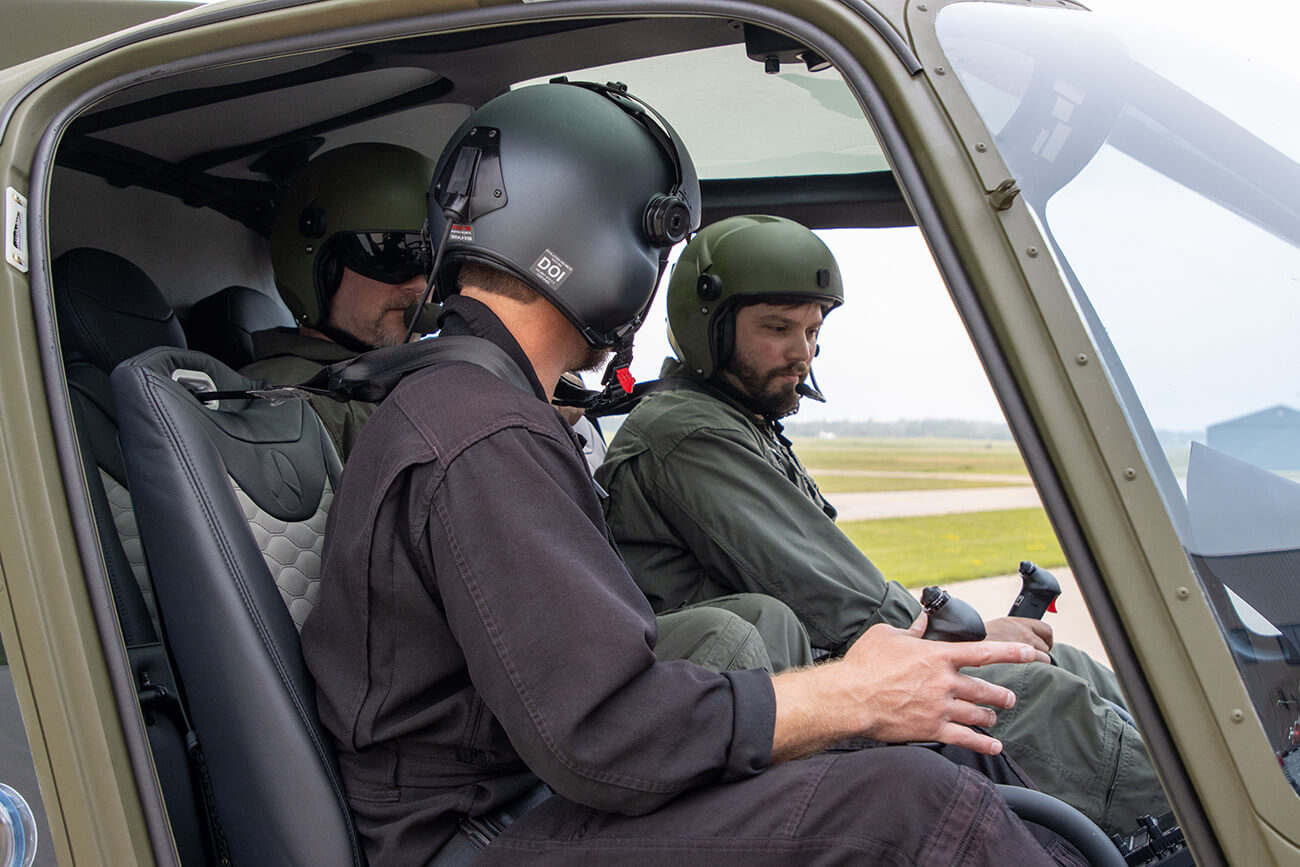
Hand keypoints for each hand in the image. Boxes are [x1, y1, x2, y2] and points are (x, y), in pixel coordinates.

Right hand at [771, 613, 1041, 759]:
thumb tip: (921, 620)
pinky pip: (966, 738)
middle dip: (1001, 695)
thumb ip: (910, 629)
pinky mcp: (932, 729)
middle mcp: (945, 682)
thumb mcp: (886, 635)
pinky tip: (994, 746)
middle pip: (985, 689)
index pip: (983, 652)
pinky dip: (983, 743)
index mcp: (937, 655)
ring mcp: (940, 707)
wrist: (851, 698)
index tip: (1032, 654)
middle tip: (1009, 698)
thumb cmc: (864, 664)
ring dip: (990, 716)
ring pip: (978, 714)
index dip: (1012, 652)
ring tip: (994, 717)